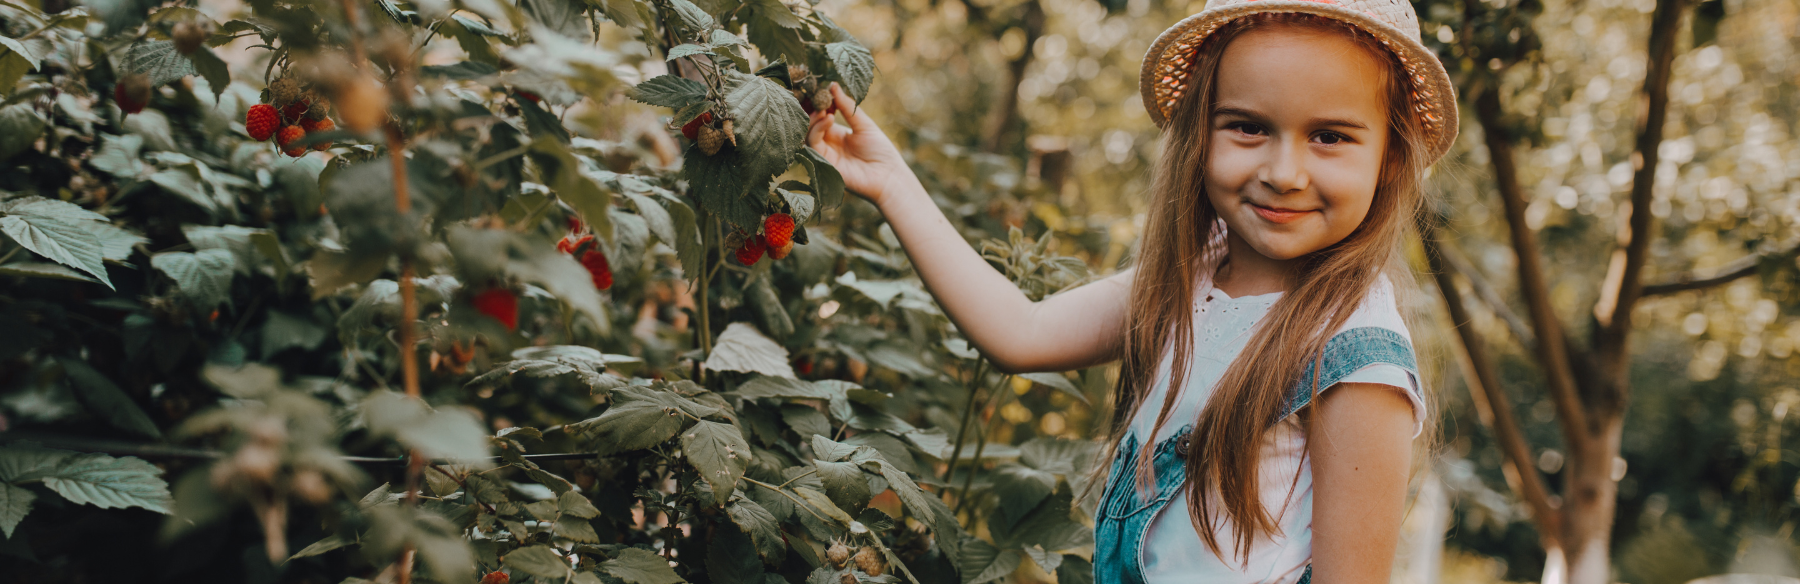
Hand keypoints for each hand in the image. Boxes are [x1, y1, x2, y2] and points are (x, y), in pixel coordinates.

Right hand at [805, 83, 914, 207]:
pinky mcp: (823, 163)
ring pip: (808, 132)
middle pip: (810, 123)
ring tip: (826, 109)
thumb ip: (847, 107)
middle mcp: (827, 143)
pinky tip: (829, 118)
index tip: (823, 90)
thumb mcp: (863, 124)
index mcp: (836, 133)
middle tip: (820, 97)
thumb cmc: (880, 150)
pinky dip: (818, 128)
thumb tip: (834, 85)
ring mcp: (824, 153)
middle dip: (813, 108)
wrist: (887, 176)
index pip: (820, 115)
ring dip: (815, 117)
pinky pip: (813, 143)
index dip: (819, 103)